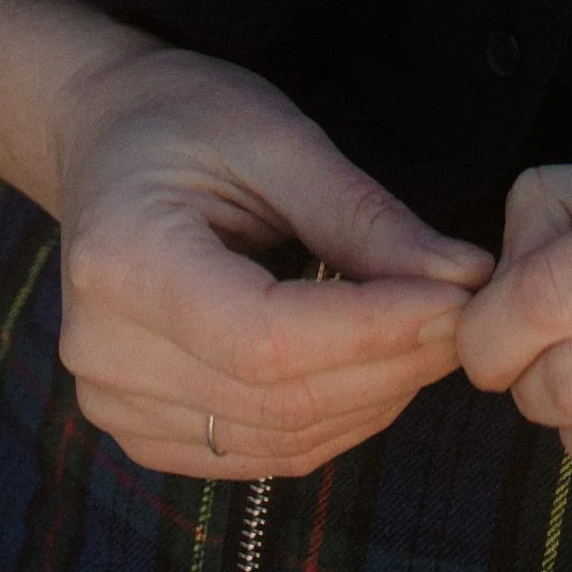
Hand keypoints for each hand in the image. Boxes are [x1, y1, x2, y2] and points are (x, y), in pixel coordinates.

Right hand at [52, 40, 494, 478]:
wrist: (106, 138)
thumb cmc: (187, 117)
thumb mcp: (277, 137)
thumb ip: (364, 217)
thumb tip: (463, 279)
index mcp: (123, 261)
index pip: (267, 338)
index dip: (374, 331)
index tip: (460, 300)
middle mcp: (103, 351)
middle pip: (277, 399)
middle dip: (391, 365)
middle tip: (468, 317)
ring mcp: (113, 402)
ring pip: (278, 439)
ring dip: (374, 400)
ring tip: (432, 337)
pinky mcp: (140, 431)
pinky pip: (258, 453)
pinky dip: (333, 422)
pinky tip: (376, 371)